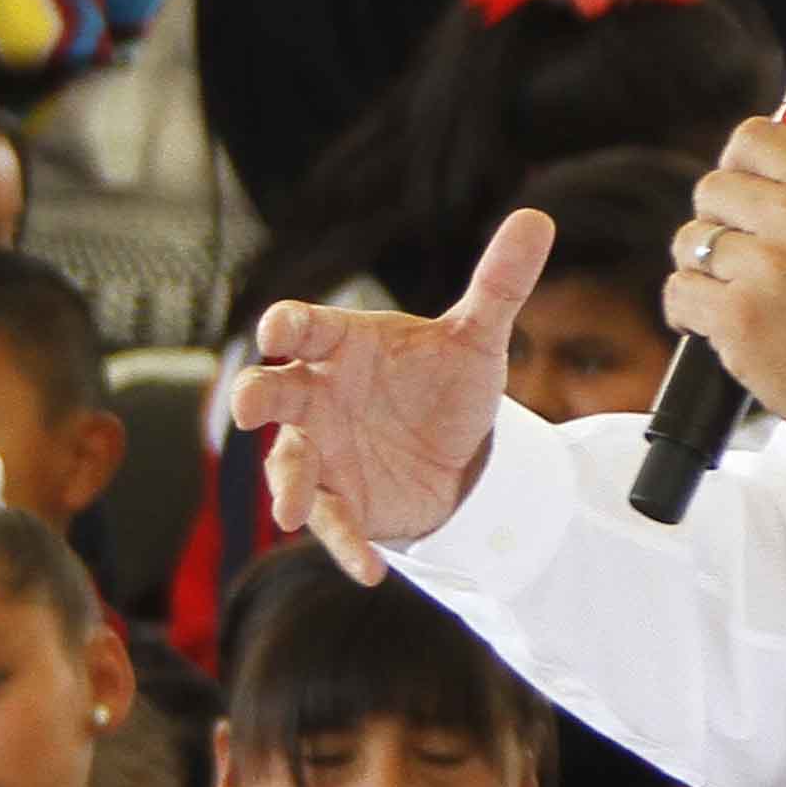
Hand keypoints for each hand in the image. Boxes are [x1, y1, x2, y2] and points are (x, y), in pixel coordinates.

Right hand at [227, 207, 551, 582]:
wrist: (459, 456)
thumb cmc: (444, 386)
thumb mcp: (476, 338)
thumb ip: (498, 282)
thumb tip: (537, 217)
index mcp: (340, 347)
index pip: (303, 330)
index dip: (287, 327)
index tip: (279, 330)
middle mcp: (317, 398)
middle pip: (271, 392)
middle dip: (253, 398)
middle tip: (247, 406)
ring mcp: (322, 452)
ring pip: (288, 465)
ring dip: (287, 486)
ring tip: (293, 510)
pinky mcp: (340, 501)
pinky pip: (335, 524)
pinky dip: (346, 546)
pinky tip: (369, 569)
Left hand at [672, 117, 785, 450]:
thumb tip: (755, 169)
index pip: (756, 137)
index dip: (736, 164)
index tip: (738, 190)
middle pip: (711, 188)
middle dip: (717, 223)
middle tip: (740, 259)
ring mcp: (767, 268)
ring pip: (689, 242)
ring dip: (701, 271)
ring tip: (738, 296)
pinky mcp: (737, 316)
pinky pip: (679, 291)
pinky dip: (688, 313)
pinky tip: (717, 326)